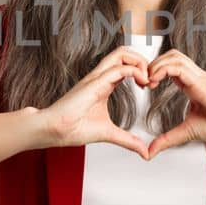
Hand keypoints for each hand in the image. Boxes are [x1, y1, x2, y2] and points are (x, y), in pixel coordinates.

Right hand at [38, 46, 152, 159]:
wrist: (53, 130)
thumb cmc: (73, 128)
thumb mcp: (109, 133)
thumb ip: (128, 140)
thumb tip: (144, 152)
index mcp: (104, 83)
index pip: (125, 63)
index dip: (141, 69)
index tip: (149, 86)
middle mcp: (101, 76)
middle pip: (124, 52)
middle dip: (143, 60)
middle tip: (151, 79)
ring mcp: (97, 77)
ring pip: (122, 53)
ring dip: (140, 62)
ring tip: (147, 79)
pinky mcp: (95, 83)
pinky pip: (119, 68)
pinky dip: (135, 71)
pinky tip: (142, 84)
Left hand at [144, 49, 205, 159]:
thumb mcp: (188, 132)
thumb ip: (167, 139)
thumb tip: (150, 152)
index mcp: (195, 85)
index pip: (172, 66)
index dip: (156, 71)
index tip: (145, 85)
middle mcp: (198, 77)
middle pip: (172, 55)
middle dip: (154, 63)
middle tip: (143, 80)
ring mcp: (201, 77)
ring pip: (175, 56)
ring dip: (156, 65)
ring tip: (147, 80)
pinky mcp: (203, 82)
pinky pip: (178, 67)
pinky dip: (162, 70)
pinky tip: (154, 81)